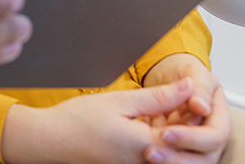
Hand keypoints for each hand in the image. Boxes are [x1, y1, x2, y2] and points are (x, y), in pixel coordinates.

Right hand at [1, 81, 195, 163]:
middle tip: (181, 103)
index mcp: (148, 146)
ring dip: (175, 134)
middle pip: (184, 148)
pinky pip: (156, 156)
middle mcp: (146, 163)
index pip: (188, 132)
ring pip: (172, 153)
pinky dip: (160, 142)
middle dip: (188, 126)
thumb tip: (188, 88)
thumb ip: (158, 97)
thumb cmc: (79, 121)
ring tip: (166, 112)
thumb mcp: (121, 101)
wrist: (51, 142)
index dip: (193, 111)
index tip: (189, 93)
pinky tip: (150, 124)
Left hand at [142, 55, 230, 162]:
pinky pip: (172, 159)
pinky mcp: (179, 152)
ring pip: (186, 163)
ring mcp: (196, 150)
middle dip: (176, 158)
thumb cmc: (187, 77)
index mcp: (220, 122)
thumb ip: (200, 87)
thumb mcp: (195, 72)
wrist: (173, 80)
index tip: (165, 133)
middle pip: (202, 160)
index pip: (213, 137)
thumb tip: (202, 107)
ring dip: (167, 161)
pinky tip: (142, 150)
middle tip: (150, 152)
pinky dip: (159, 157)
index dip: (191, 138)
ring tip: (146, 153)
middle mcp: (211, 141)